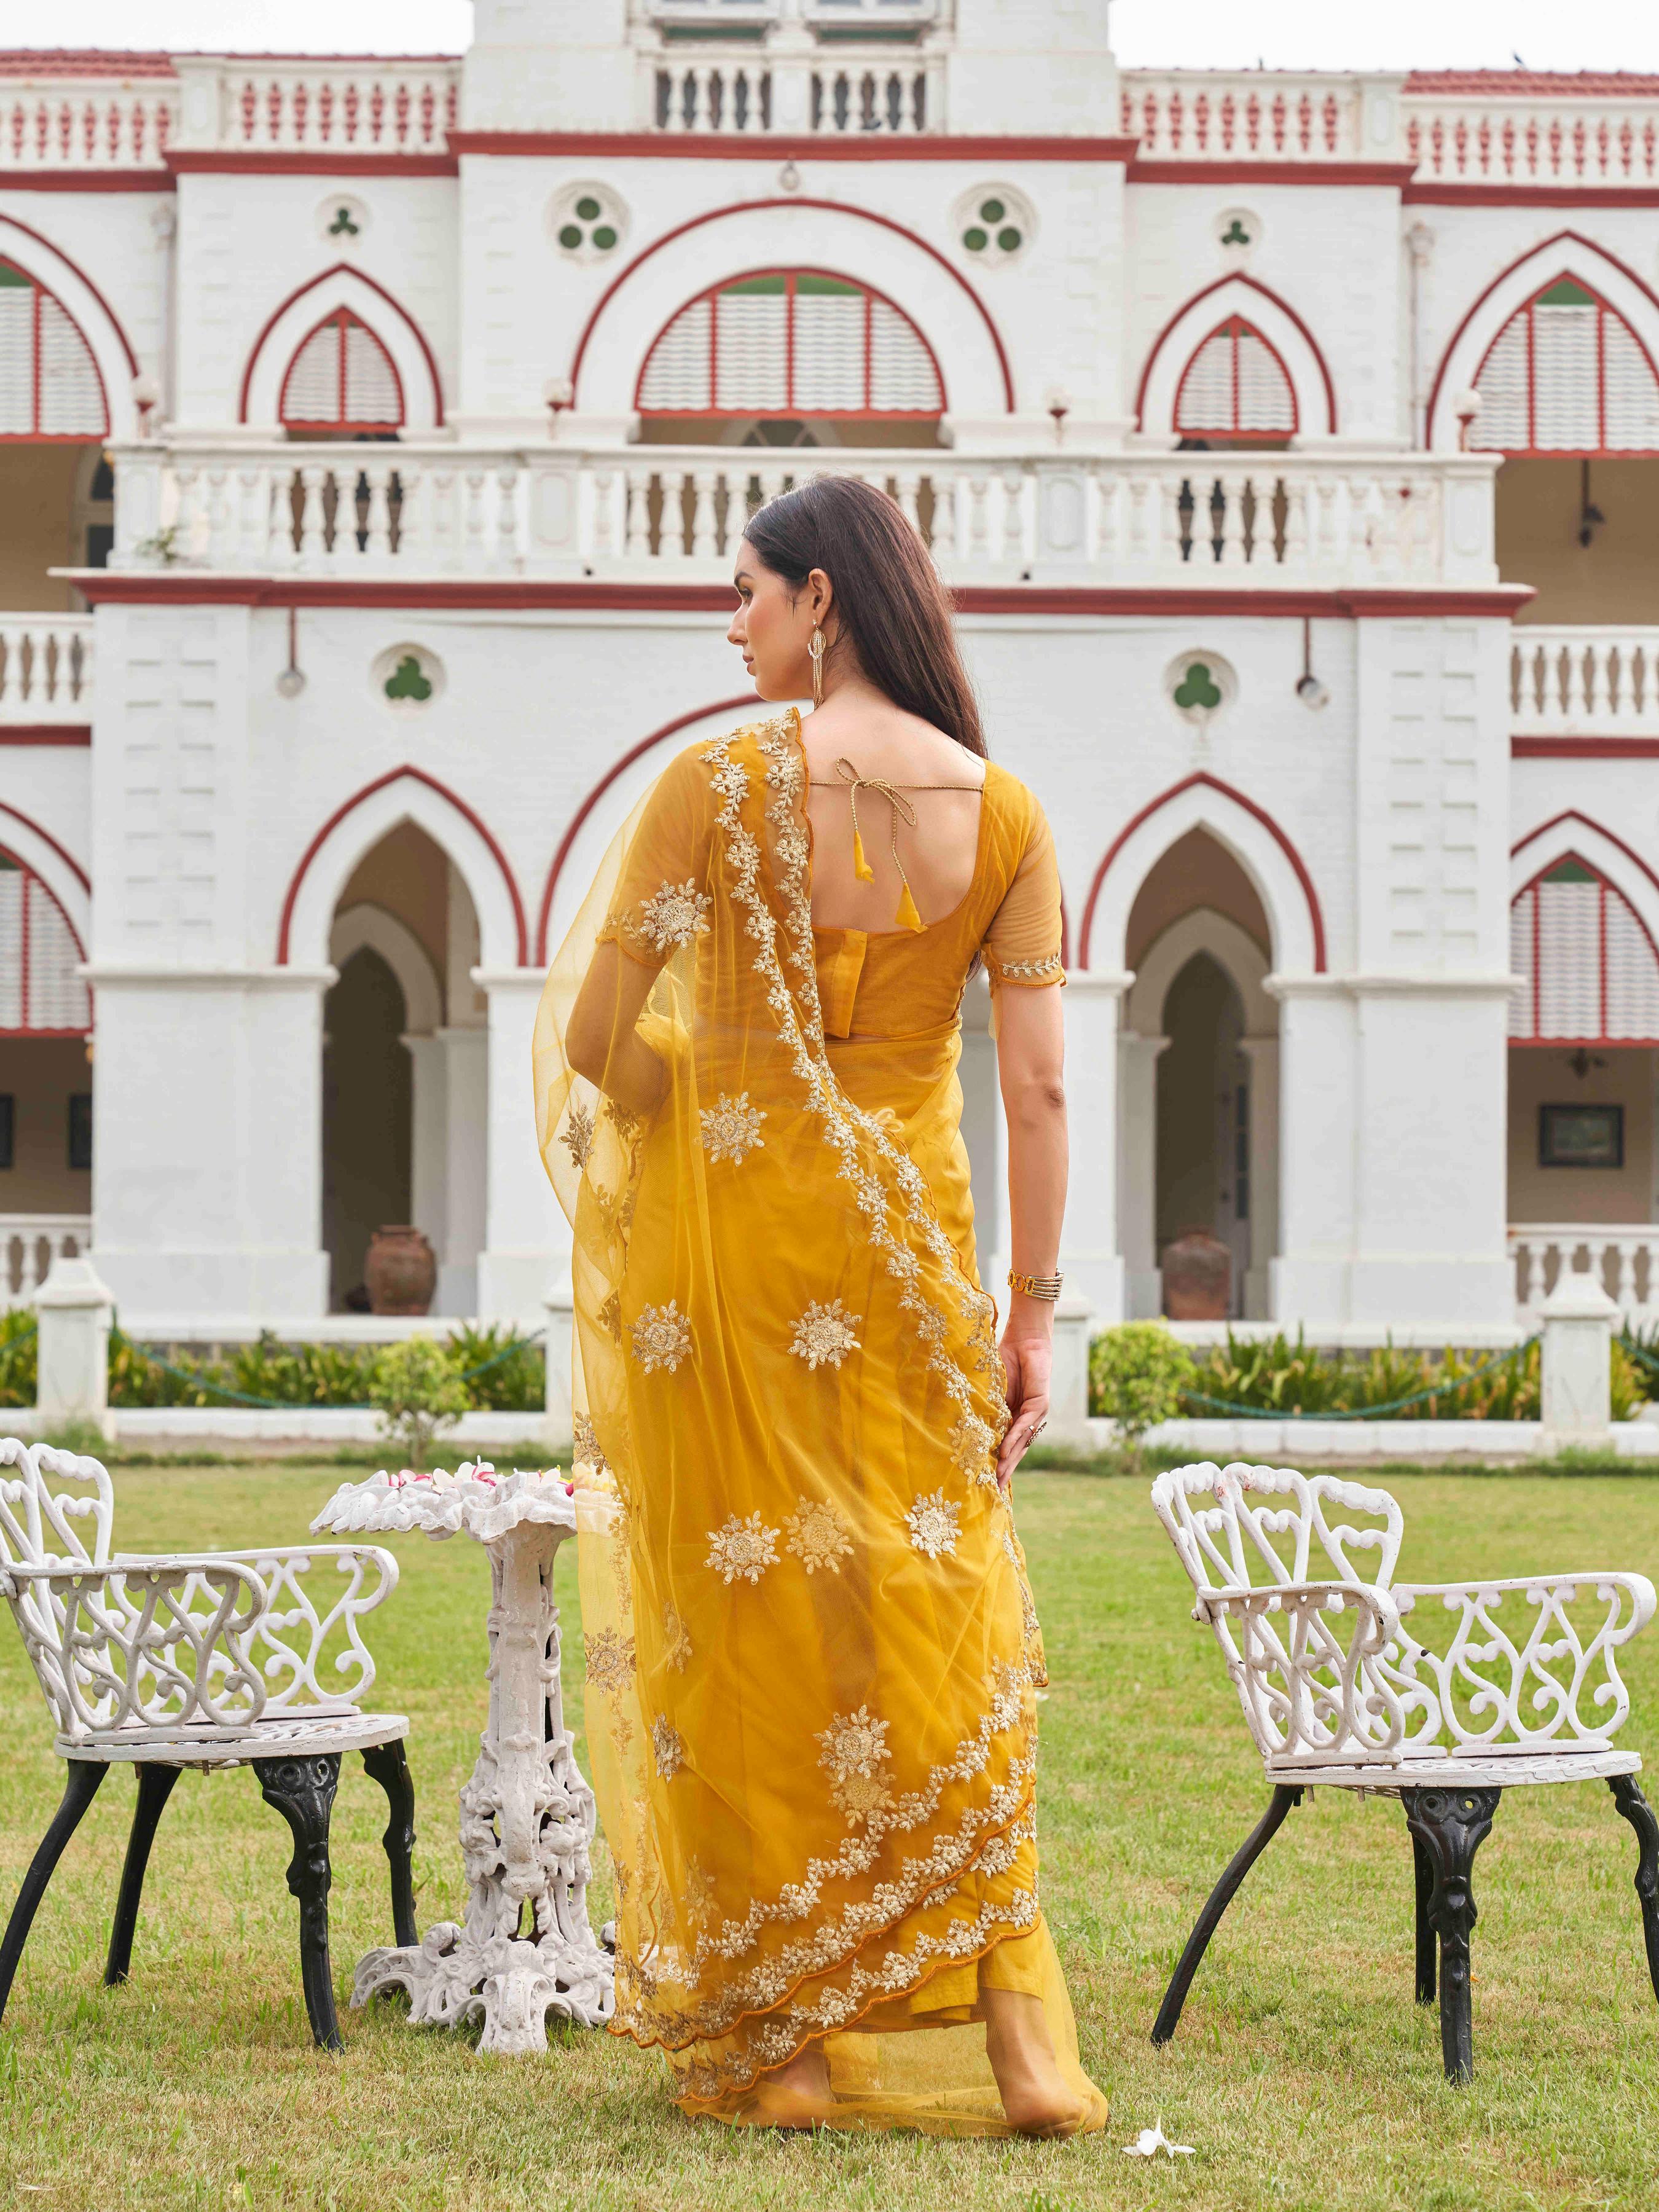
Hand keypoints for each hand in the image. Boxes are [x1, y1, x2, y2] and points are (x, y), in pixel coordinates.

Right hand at [996, 1328, 1050, 1491]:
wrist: (1024, 1338)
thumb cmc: (1005, 1361)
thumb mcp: (991, 1392)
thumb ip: (986, 1411)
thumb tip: (968, 1430)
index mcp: (1014, 1419)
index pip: (1006, 1447)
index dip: (996, 1465)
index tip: (985, 1485)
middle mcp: (1027, 1421)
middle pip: (1015, 1452)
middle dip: (1003, 1472)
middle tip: (992, 1493)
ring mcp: (1035, 1414)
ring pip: (1021, 1443)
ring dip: (1008, 1461)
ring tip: (995, 1478)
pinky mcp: (1040, 1403)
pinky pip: (1025, 1425)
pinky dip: (1014, 1439)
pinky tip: (1003, 1452)